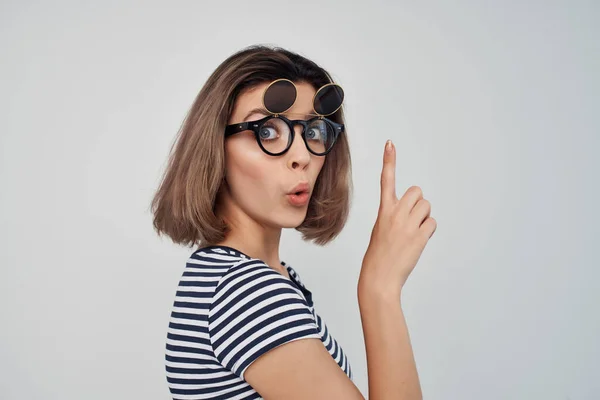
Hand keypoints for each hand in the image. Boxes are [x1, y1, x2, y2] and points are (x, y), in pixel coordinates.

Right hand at [358, 140, 436, 300]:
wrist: (379, 278)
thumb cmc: (379, 256)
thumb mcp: (381, 230)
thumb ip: (394, 216)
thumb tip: (415, 213)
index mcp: (383, 211)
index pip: (386, 180)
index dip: (389, 161)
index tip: (390, 143)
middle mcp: (395, 213)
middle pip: (417, 192)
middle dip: (418, 203)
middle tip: (411, 219)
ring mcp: (408, 224)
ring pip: (426, 206)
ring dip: (424, 217)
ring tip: (412, 233)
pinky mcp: (419, 236)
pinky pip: (432, 223)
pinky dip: (428, 230)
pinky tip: (417, 242)